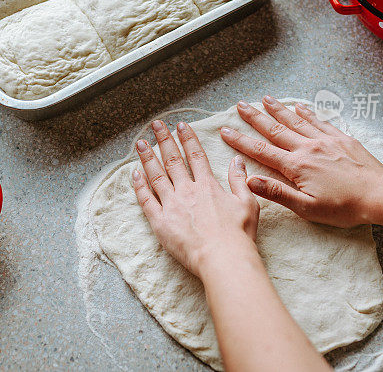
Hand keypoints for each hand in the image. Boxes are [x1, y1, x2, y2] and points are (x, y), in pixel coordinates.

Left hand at [132, 120, 259, 277]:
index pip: (195, 155)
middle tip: (156, 125)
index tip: (180, 125)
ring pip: (156, 175)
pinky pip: (146, 199)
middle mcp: (187, 191)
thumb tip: (237, 160)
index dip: (187, 138)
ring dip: (147, 157)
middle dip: (164, 140)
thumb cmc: (238, 234)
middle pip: (172, 160)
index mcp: (208, 185)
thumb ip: (239, 180)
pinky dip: (139, 185)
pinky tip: (134, 173)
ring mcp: (172, 205)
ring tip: (141, 143)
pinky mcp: (160, 222)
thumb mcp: (247, 203)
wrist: (223, 258)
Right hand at [219, 95, 382, 227]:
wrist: (380, 195)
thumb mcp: (307, 208)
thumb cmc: (344, 207)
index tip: (225, 131)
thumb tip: (250, 180)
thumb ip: (277, 193)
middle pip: (275, 129)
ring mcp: (325, 141)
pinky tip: (300, 107)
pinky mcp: (341, 139)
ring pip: (296, 121)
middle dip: (255, 117)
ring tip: (265, 98)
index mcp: (297, 166)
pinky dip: (307, 113)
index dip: (241, 140)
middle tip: (239, 105)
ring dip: (279, 109)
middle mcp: (308, 148)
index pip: (261, 150)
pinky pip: (320, 122)